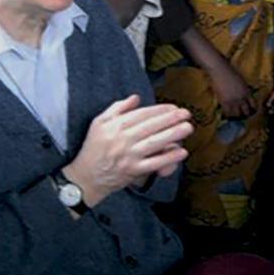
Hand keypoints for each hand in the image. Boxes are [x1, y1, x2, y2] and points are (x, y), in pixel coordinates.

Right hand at [64, 95, 192, 206]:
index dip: (159, 110)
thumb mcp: (99, 123)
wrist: (85, 177)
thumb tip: (136, 98)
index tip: (173, 107)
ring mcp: (128, 155)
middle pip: (151, 126)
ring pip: (154, 143)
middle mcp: (122, 139)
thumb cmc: (93, 148)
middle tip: (186, 114)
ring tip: (188, 127)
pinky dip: (168, 158)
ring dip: (173, 134)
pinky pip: (154, 163)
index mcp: (115, 125)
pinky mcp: (133, 171)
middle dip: (171, 119)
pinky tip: (181, 151)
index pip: (142, 114)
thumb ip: (117, 108)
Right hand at [210, 62, 255, 118]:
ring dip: (236, 117)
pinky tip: (226, 114)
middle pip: (247, 112)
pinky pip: (227, 113)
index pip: (254, 106)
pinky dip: (227, 115)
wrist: (220, 70)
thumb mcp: (242, 82)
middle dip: (245, 116)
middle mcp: (242, 98)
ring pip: (237, 115)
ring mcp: (233, 100)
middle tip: (241, 116)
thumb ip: (245, 91)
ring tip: (233, 117)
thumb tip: (246, 98)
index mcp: (248, 92)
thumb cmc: (231, 73)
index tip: (249, 112)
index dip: (252, 111)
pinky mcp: (224, 101)